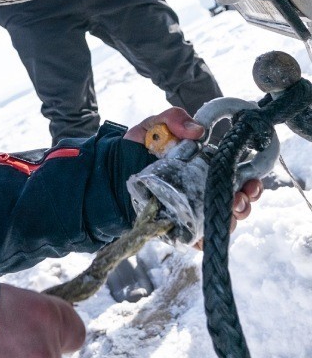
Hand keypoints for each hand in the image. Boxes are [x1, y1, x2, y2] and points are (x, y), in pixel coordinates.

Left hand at [125, 107, 263, 239]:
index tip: (251, 182)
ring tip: (228, 211)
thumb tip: (198, 130)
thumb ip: (172, 119)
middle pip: (235, 200)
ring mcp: (189, 208)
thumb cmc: (132, 149)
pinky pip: (195, 237)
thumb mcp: (152, 127)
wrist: (105, 173)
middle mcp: (200, 188)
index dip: (250, 180)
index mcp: (202, 166)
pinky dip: (204, 238)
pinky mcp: (175, 226)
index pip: (235, 175)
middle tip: (240, 199)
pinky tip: (204, 234)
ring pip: (220, 219)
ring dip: (231, 218)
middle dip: (244, 202)